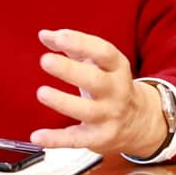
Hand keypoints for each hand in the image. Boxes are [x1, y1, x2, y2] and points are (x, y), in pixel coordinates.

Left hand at [29, 29, 164, 155]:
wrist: (138, 121)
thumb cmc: (110, 85)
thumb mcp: (99, 63)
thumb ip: (72, 46)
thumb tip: (44, 35)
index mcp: (117, 68)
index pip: (103, 52)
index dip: (81, 43)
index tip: (58, 37)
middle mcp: (116, 91)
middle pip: (95, 80)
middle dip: (70, 71)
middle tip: (45, 60)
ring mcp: (109, 116)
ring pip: (87, 111)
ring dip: (63, 102)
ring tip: (42, 92)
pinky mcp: (99, 138)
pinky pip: (76, 139)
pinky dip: (56, 139)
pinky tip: (37, 135)